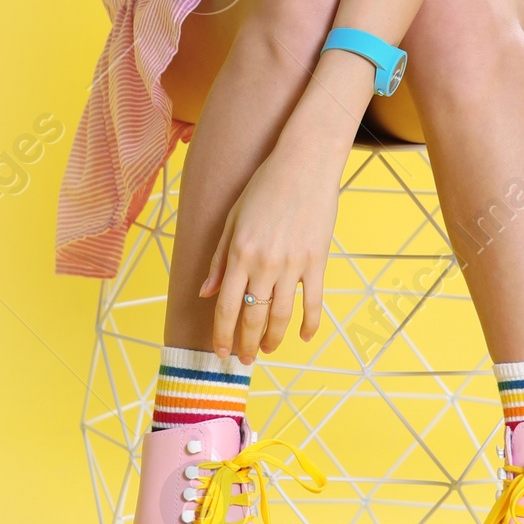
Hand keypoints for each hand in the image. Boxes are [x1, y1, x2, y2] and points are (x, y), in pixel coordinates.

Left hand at [201, 129, 342, 360]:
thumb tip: (206, 292)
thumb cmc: (264, 186)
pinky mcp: (317, 261)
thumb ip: (220, 259)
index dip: (222, 334)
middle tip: (244, 360)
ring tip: (267, 349)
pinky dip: (309, 324)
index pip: (227, 307)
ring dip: (272, 339)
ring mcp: (293, 265)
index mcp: (239, 254)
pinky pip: (314, 301)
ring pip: (281, 316)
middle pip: (253, 318)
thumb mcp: (233, 219)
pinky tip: (304, 337)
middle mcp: (263, 264)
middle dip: (246, 344)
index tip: (221, 352)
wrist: (304, 164)